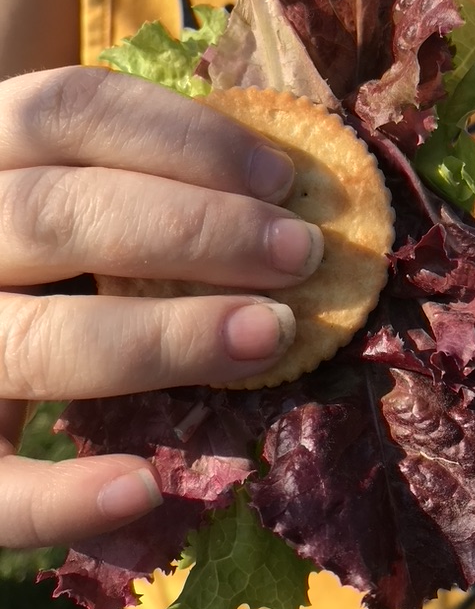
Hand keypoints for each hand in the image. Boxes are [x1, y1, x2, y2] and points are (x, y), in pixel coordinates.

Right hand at [0, 66, 323, 546]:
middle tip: (302, 255)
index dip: (183, 137)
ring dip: (164, 340)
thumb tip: (285, 185)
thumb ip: (131, 174)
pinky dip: (57, 497)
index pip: (68, 111)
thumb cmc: (39, 246)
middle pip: (58, 214)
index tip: (282, 176)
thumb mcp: (63, 186)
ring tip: (272, 336)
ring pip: (38, 340)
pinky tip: (143, 490)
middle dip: (196, 232)